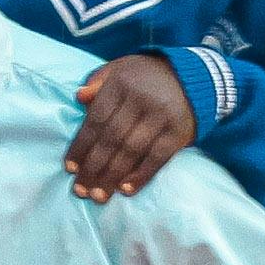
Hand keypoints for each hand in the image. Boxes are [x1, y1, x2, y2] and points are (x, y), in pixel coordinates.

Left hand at [64, 56, 197, 199]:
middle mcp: (140, 99)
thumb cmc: (147, 77)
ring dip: (112, 176)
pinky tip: (125, 190)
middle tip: (80, 191)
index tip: (69, 168)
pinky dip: (141, 176)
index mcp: (121, 83)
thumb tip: (79, 98)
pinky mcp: (178, 132)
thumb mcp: (121, 68)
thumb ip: (98, 80)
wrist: (195, 77)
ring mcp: (161, 116)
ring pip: (131, 151)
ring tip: (98, 196)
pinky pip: (157, 158)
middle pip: (111, 139)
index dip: (81, 146)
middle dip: (93, 167)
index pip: (96, 119)